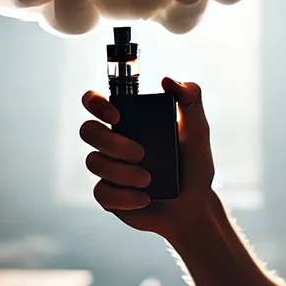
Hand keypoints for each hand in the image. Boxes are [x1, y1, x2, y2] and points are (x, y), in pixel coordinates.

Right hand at [79, 78, 215, 241]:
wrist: (195, 205)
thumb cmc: (194, 164)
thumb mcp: (198, 129)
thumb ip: (191, 98)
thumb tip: (167, 80)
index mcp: (128, 121)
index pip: (95, 102)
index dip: (95, 103)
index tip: (117, 115)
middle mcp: (112, 142)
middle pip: (88, 131)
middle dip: (111, 142)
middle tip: (141, 153)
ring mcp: (107, 169)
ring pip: (93, 162)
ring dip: (121, 171)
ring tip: (149, 179)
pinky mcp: (109, 195)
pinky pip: (101, 193)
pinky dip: (123, 196)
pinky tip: (144, 198)